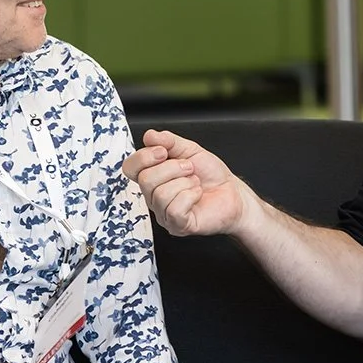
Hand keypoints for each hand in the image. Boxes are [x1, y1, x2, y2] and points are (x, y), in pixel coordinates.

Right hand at [122, 129, 248, 237]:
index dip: (144, 157)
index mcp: (153, 177)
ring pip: (160, 194)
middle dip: (172, 168)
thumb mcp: (190, 150)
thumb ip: (169, 141)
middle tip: (189, 168)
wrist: (232, 192)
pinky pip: (174, 209)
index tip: (163, 151)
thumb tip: (150, 136)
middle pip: (145, 180)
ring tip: (195, 182)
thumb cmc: (211, 175)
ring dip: (185, 182)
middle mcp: (154, 197)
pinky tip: (197, 194)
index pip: (130, 168)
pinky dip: (190, 196)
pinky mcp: (177, 225)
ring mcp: (164, 213)